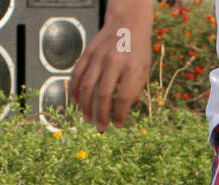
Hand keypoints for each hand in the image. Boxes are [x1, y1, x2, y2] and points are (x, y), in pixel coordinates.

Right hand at [69, 0, 154, 131]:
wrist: (127, 24)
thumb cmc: (137, 50)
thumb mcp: (144, 70)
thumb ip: (134, 90)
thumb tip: (122, 111)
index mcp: (131, 67)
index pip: (124, 97)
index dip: (119, 114)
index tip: (117, 125)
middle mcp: (114, 61)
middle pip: (103, 94)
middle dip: (100, 114)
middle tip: (100, 126)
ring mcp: (99, 56)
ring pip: (87, 85)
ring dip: (85, 105)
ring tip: (87, 118)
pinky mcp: (88, 52)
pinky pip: (78, 74)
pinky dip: (75, 90)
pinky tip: (76, 101)